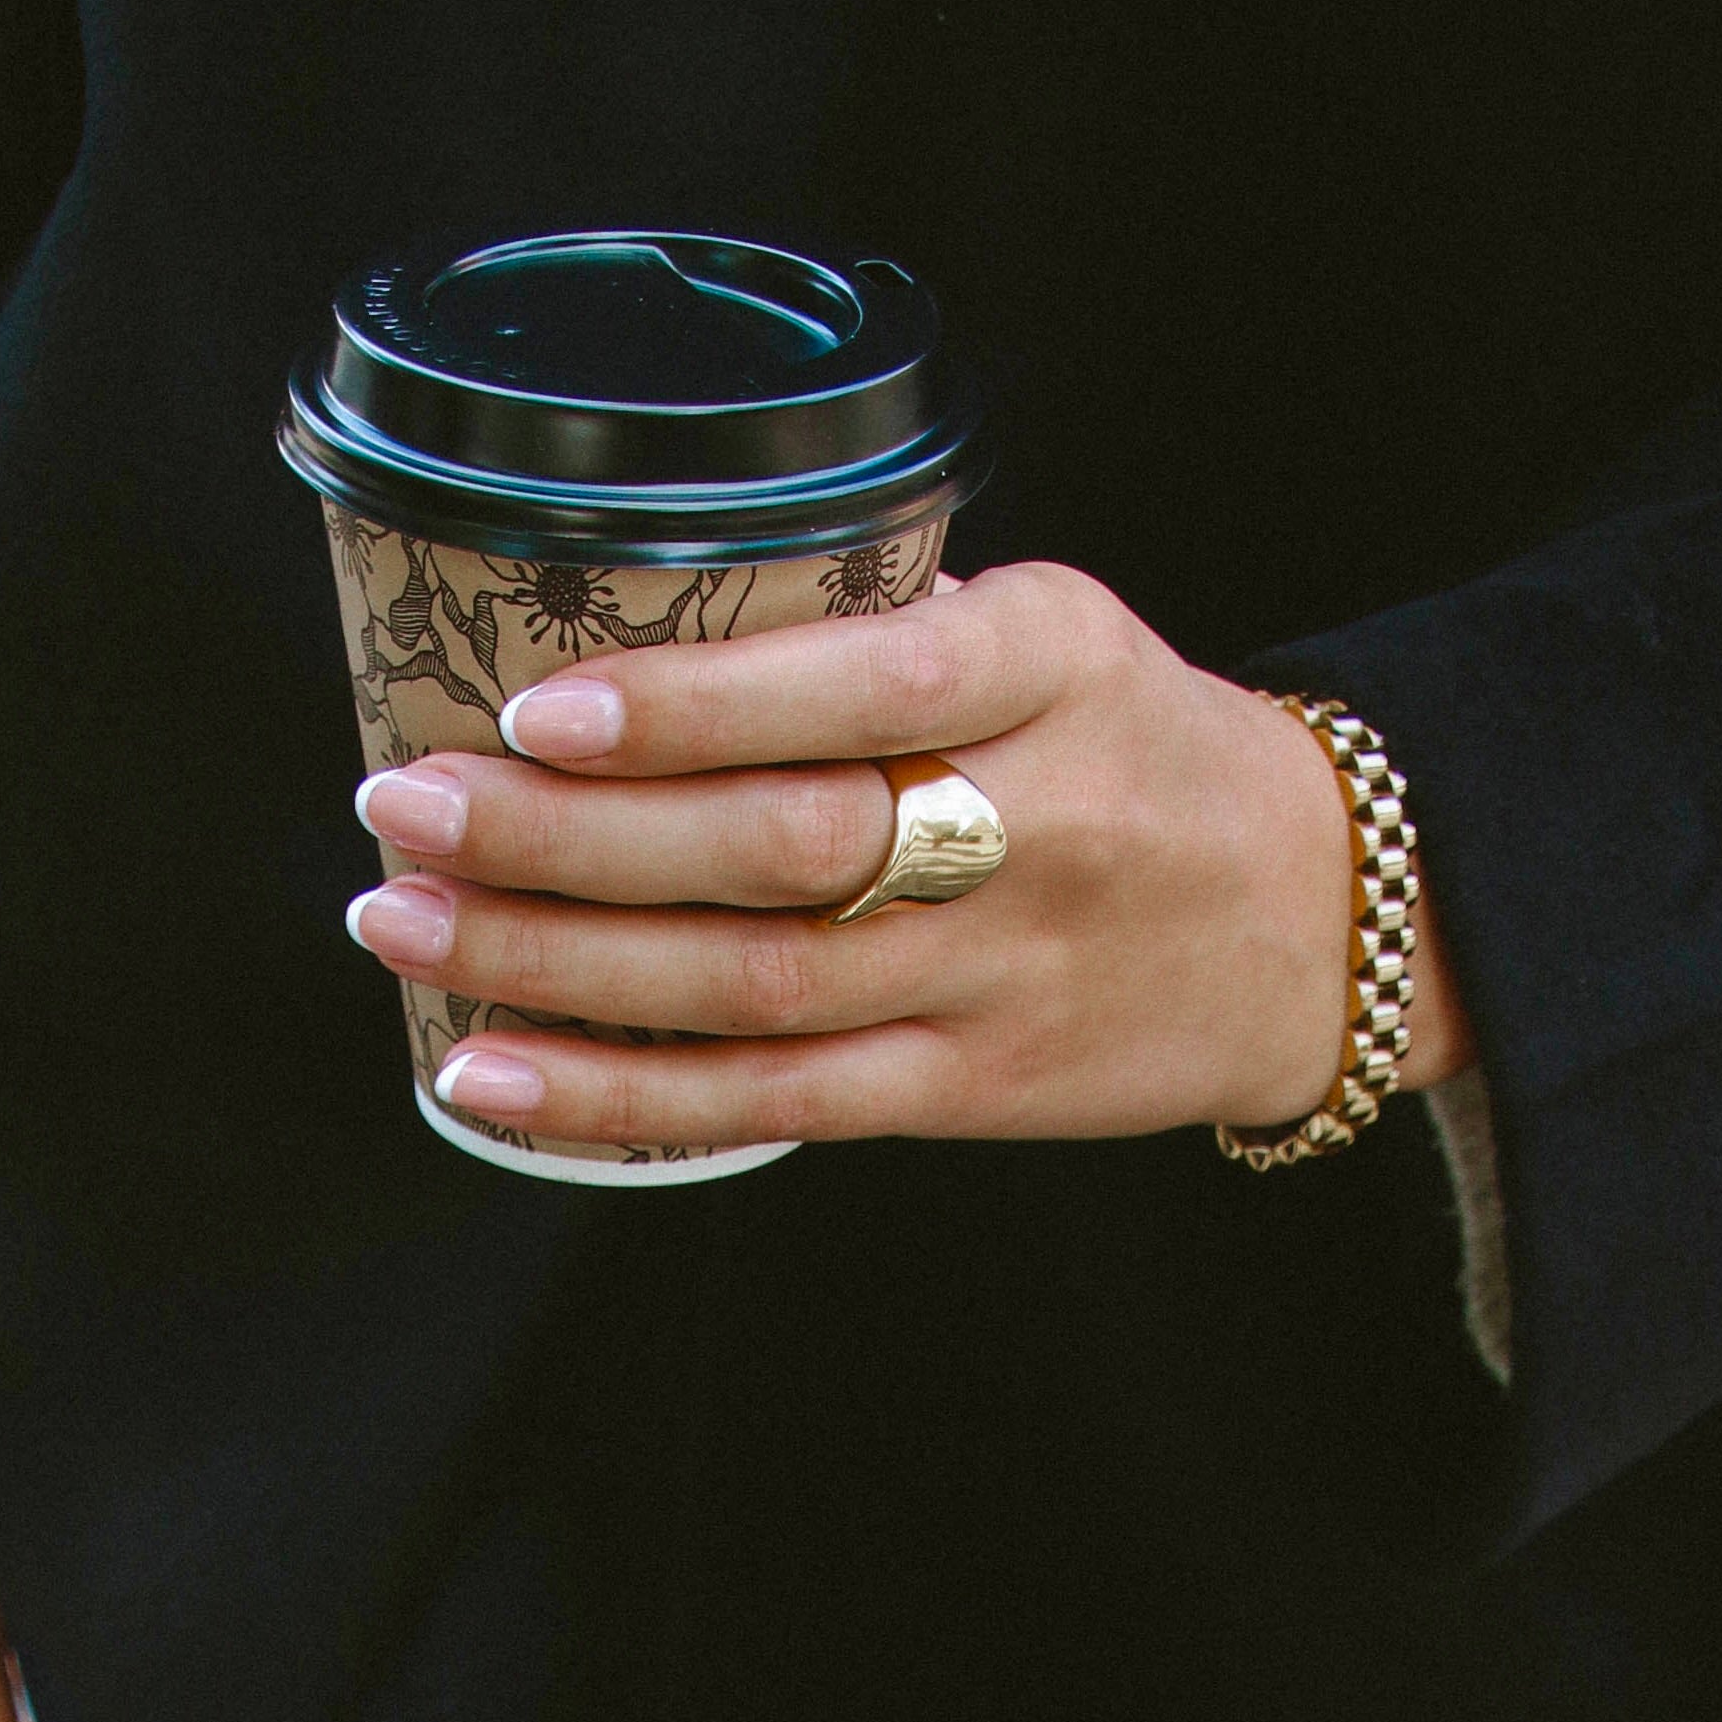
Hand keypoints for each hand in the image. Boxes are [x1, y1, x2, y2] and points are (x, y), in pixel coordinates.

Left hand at [344, 558, 1468, 1154]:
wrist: (1318, 918)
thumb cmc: (1141, 745)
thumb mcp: (1064, 633)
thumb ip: (890, 628)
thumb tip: (642, 620)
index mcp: (1056, 670)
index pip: (867, 687)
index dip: (697, 707)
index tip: (544, 703)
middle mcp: (1037, 826)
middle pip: (779, 846)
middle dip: (567, 833)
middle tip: (407, 802)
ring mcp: (1002, 976)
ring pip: (753, 983)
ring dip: (555, 961)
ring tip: (404, 918)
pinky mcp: (973, 1090)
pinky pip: (775, 1101)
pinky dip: (618, 1095)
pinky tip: (489, 1071)